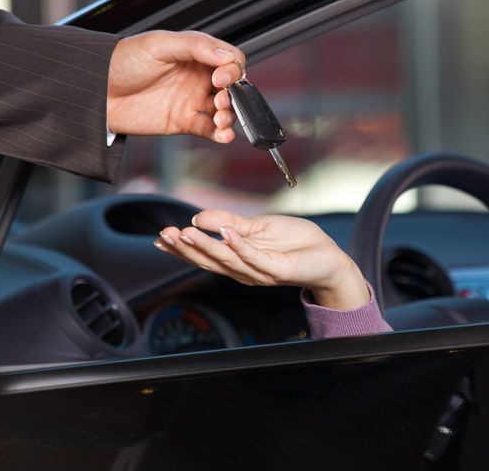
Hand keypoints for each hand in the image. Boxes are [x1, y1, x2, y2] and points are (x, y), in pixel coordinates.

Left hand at [107, 30, 245, 141]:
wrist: (96, 91)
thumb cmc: (123, 61)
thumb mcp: (159, 45)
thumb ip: (195, 46)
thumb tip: (227, 57)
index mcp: (197, 55)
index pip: (231, 60)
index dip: (233, 70)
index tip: (220, 78)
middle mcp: (199, 77)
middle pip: (234, 87)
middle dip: (235, 96)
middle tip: (221, 101)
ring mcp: (193, 101)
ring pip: (226, 110)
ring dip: (231, 116)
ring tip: (221, 119)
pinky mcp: (185, 122)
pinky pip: (210, 130)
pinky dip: (221, 134)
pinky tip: (222, 134)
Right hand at [155, 210, 370, 310]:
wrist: (328, 257)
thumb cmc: (296, 243)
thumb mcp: (258, 226)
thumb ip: (229, 222)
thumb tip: (199, 217)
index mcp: (238, 259)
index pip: (204, 255)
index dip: (182, 248)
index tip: (160, 238)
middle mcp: (244, 269)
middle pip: (209, 260)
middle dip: (185, 248)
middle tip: (165, 234)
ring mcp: (260, 271)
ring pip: (227, 259)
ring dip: (205, 246)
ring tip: (185, 232)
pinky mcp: (277, 269)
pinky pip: (255, 257)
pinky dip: (239, 245)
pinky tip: (225, 233)